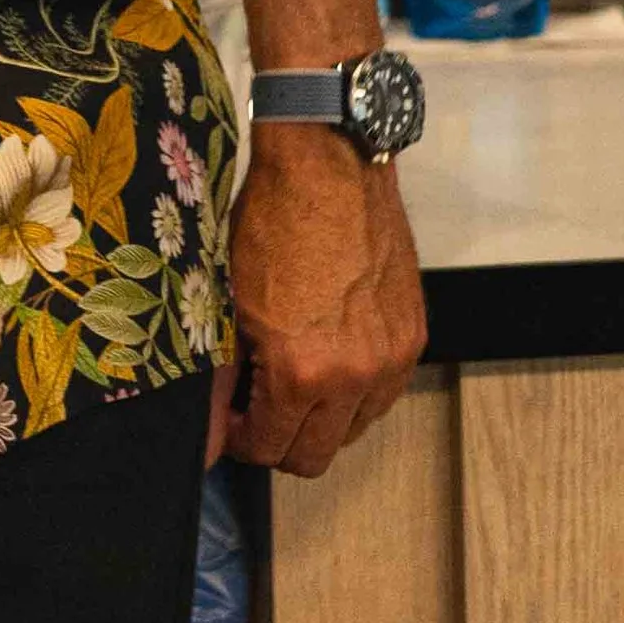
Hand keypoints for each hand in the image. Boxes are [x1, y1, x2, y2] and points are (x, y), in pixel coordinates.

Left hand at [227, 122, 424, 476]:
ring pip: (353, 429)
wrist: (327, 166)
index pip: (271, 448)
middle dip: (279, 441)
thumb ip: (223, 369)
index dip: (242, 442)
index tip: (229, 422)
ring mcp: (391, 360)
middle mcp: (355, 378)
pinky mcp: (413, 338)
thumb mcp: (229, 298)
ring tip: (292, 381)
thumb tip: (211, 421)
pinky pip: (383, 394)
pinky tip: (329, 360)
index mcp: (301, 371)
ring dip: (320, 419)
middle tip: (255, 410)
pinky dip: (355, 392)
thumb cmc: (268, 223)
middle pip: (315, 456)